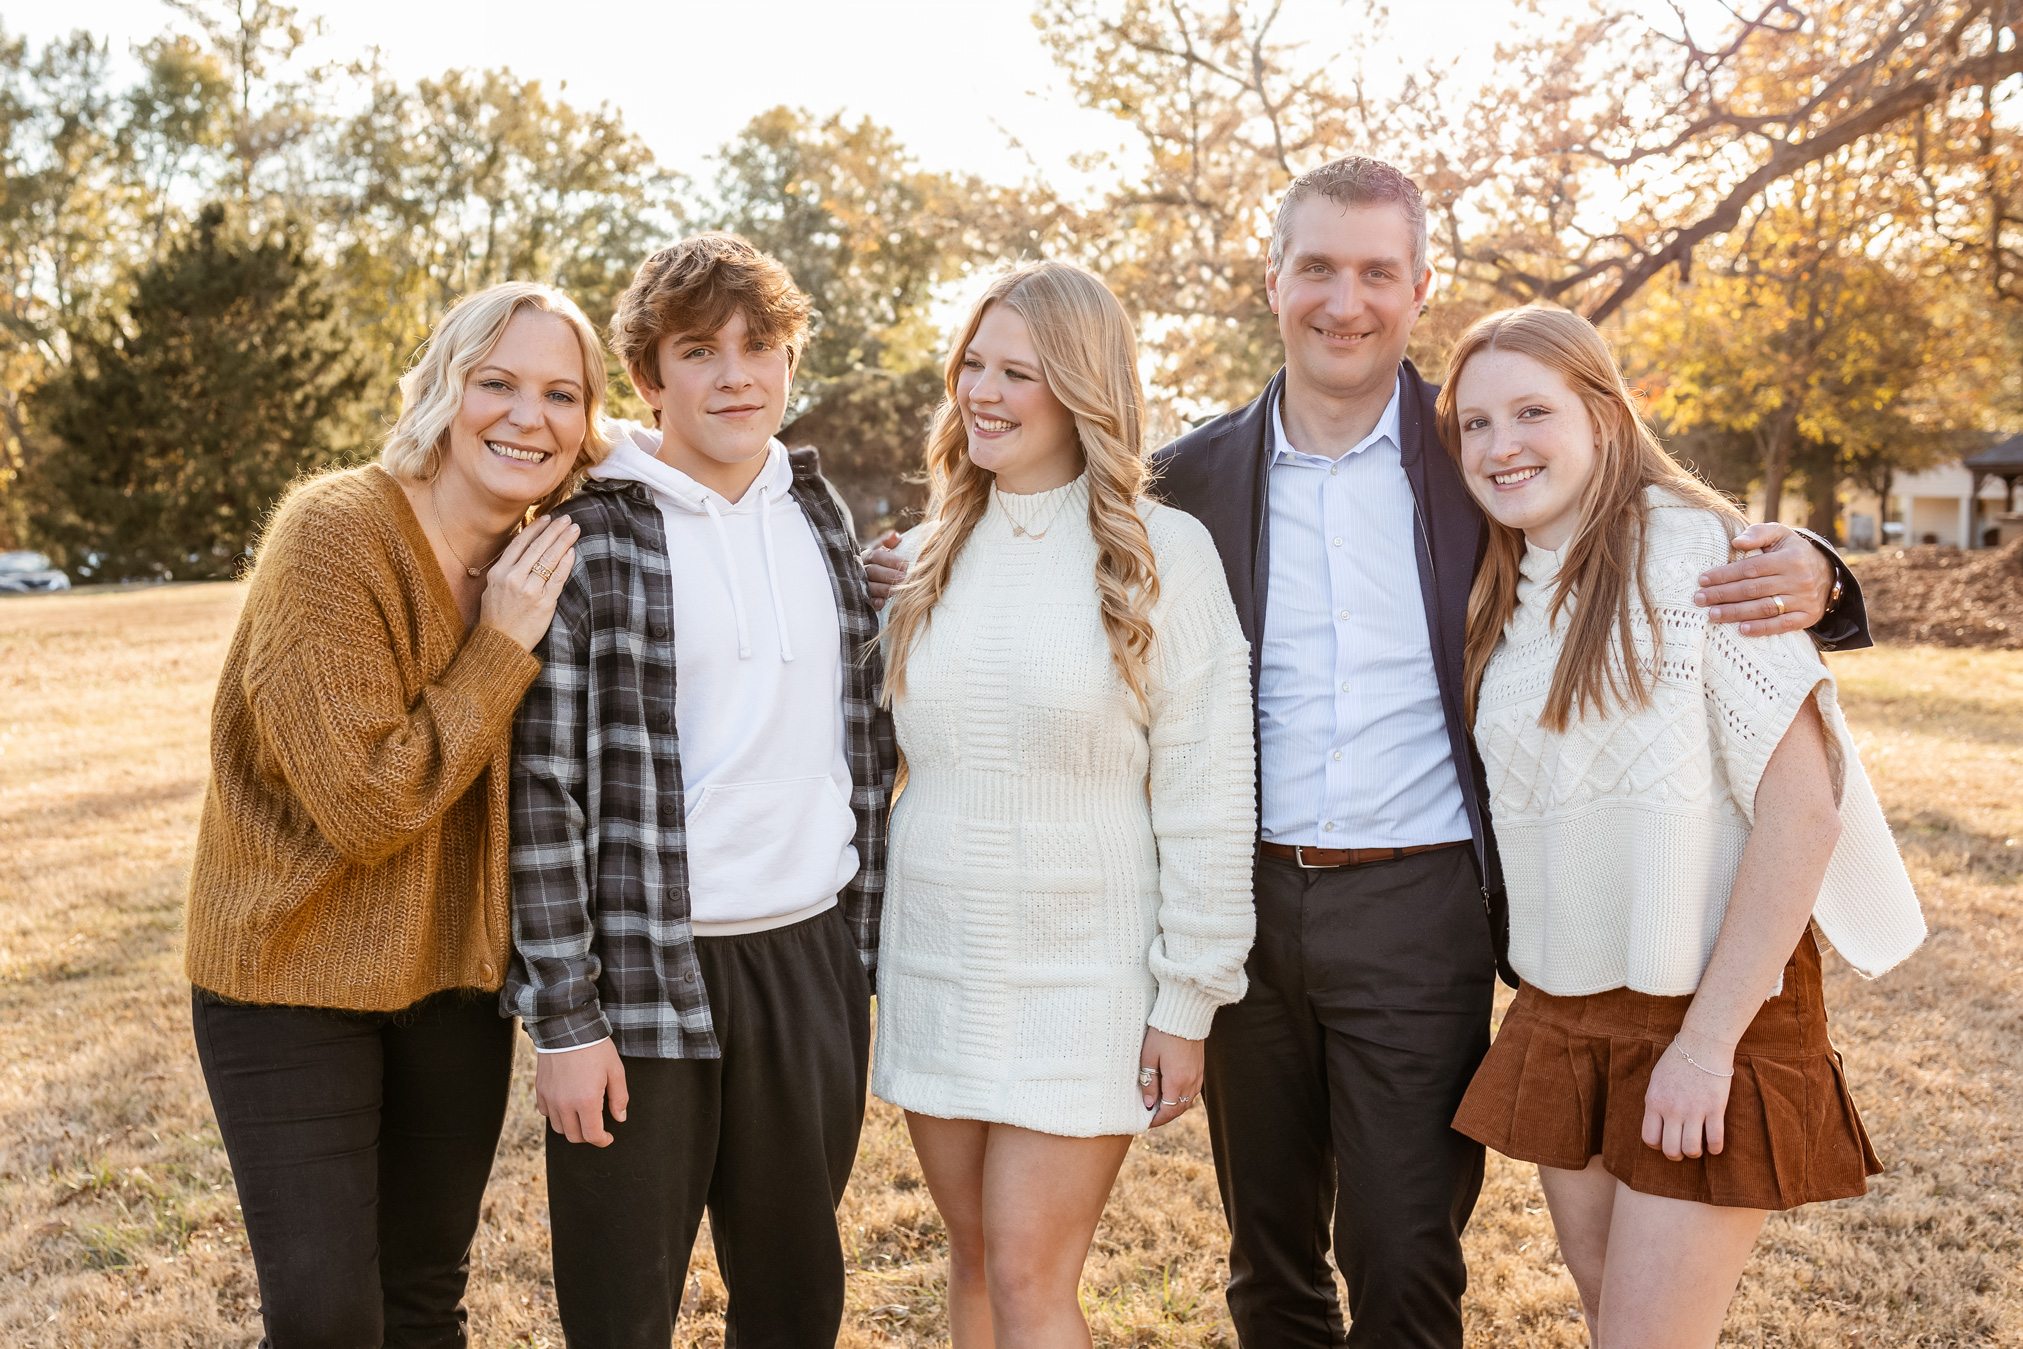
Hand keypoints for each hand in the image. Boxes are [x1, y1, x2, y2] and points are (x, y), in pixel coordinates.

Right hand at [479, 513, 579, 649]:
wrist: (501, 645)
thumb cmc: (497, 618)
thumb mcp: (492, 590)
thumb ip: (505, 570)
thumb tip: (523, 551)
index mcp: (498, 573)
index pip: (520, 543)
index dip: (535, 528)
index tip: (547, 518)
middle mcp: (512, 578)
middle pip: (538, 547)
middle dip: (554, 530)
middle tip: (567, 519)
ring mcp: (529, 590)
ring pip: (549, 559)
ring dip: (564, 541)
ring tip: (574, 529)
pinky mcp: (544, 602)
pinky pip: (558, 578)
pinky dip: (566, 563)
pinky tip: (572, 551)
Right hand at [534, 1038, 627, 1146]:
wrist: (568, 1028)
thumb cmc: (595, 1048)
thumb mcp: (616, 1070)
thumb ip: (619, 1098)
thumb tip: (620, 1118)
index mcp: (587, 1101)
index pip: (592, 1135)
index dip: (602, 1141)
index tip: (608, 1137)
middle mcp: (565, 1104)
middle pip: (574, 1137)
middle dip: (588, 1137)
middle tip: (597, 1128)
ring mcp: (550, 1098)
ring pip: (559, 1128)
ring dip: (572, 1128)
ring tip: (582, 1117)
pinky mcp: (541, 1090)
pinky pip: (546, 1113)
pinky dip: (557, 1115)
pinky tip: (567, 1105)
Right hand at [862, 530, 907, 610]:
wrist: (878, 585)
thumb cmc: (887, 566)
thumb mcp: (888, 553)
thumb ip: (891, 543)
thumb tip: (895, 536)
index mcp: (867, 557)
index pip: (876, 555)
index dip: (890, 559)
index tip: (905, 563)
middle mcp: (860, 570)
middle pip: (872, 571)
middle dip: (888, 575)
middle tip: (904, 578)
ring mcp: (858, 585)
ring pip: (868, 586)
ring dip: (882, 588)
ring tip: (896, 590)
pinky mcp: (860, 600)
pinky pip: (865, 601)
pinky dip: (873, 602)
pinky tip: (881, 602)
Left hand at [1139, 1026, 1203, 1128]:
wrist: (1184, 1014)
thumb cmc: (1162, 1033)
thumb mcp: (1149, 1057)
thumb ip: (1149, 1083)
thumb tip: (1149, 1104)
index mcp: (1176, 1081)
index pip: (1167, 1111)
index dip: (1156, 1120)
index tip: (1146, 1122)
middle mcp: (1190, 1081)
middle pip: (1179, 1109)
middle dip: (1165, 1116)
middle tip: (1151, 1117)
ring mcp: (1198, 1075)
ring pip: (1187, 1101)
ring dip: (1175, 1108)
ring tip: (1160, 1106)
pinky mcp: (1200, 1068)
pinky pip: (1193, 1090)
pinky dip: (1183, 1097)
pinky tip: (1173, 1093)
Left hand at [1641, 1035, 1733, 1160]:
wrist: (1702, 1043)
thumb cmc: (1678, 1060)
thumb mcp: (1657, 1080)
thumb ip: (1656, 1103)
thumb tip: (1658, 1124)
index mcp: (1654, 1102)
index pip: (1649, 1138)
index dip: (1658, 1145)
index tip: (1666, 1140)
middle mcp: (1672, 1109)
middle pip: (1670, 1150)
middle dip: (1676, 1155)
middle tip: (1683, 1149)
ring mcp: (1694, 1110)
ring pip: (1691, 1150)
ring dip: (1695, 1153)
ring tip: (1698, 1147)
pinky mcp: (1715, 1108)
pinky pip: (1715, 1140)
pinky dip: (1715, 1148)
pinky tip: (1715, 1145)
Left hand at [1693, 523, 1833, 635]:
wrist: (1827, 572)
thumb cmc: (1792, 551)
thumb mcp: (1780, 534)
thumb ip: (1758, 533)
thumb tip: (1736, 542)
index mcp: (1790, 558)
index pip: (1751, 568)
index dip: (1725, 575)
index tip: (1703, 580)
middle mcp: (1799, 579)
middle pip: (1753, 589)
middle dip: (1723, 595)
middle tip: (1700, 599)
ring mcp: (1804, 599)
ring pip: (1765, 608)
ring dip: (1736, 613)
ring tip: (1712, 614)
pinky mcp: (1808, 616)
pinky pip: (1783, 625)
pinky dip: (1762, 628)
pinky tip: (1742, 629)